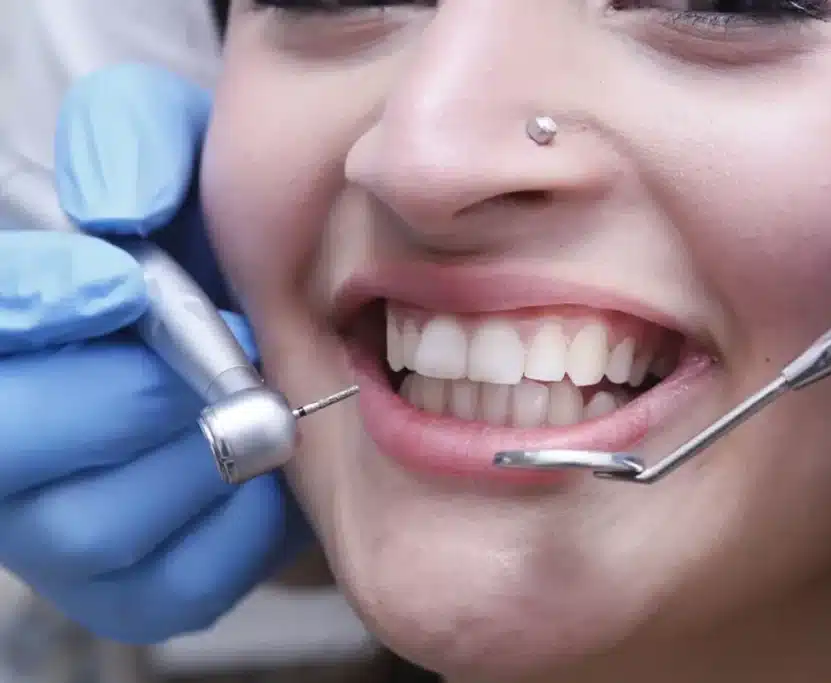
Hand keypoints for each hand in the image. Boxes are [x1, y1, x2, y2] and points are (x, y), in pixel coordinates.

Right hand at [0, 64, 310, 643]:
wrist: (278, 338)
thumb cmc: (213, 249)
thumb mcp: (183, 161)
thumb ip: (134, 142)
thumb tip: (114, 212)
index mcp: (6, 337)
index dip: (37, 305)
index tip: (122, 281)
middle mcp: (13, 443)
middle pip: (16, 442)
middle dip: (129, 392)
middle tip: (226, 352)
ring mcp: (61, 534)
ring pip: (100, 523)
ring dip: (200, 452)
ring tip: (254, 399)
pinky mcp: (140, 594)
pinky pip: (184, 578)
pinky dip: (244, 519)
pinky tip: (266, 463)